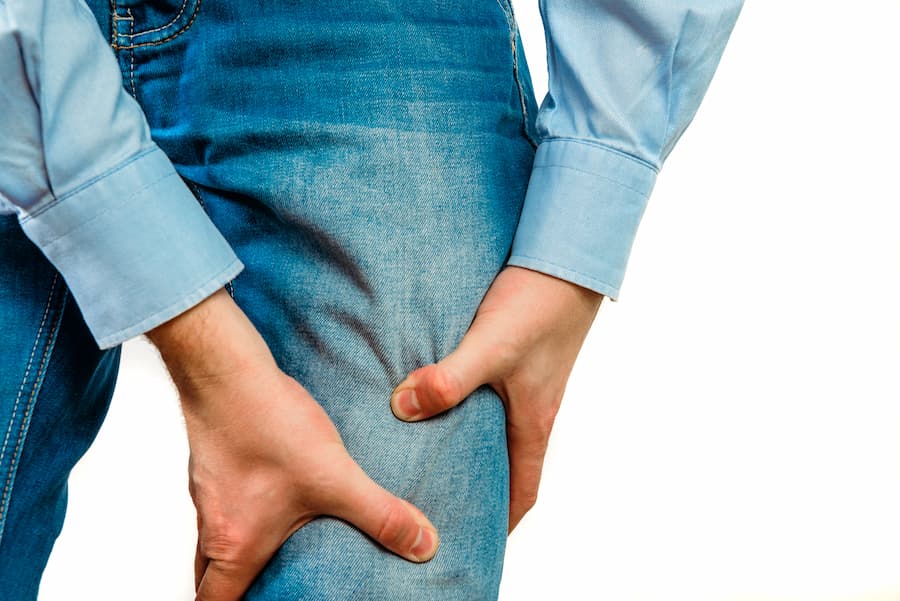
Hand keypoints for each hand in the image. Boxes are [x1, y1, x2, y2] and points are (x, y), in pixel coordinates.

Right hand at [148, 289, 438, 600]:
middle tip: (269, 585)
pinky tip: (274, 489)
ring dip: (240, 545)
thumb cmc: (267, 424)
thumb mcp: (335, 477)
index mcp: (234, 545)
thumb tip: (423, 546)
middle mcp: (213, 524)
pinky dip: (242, 507)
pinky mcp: (213, 461)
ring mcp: (207, 491)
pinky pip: (222, 500)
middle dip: (236, 586)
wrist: (225, 369)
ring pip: (213, 537)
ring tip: (279, 542)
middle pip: (208, 576)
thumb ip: (380, 514)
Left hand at [390, 266, 601, 531]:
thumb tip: (403, 408)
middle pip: (507, 463)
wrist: (567, 253)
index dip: (503, 521)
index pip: (523, 489)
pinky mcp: (518, 354)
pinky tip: (438, 390)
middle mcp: (534, 407)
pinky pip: (491, 392)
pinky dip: (468, 403)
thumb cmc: (539, 303)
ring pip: (496, 427)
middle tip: (439, 497)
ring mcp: (528, 380)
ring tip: (430, 448)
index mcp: (534, 420)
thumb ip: (449, 379)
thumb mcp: (492, 346)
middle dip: (479, 486)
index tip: (476, 541)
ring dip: (470, 442)